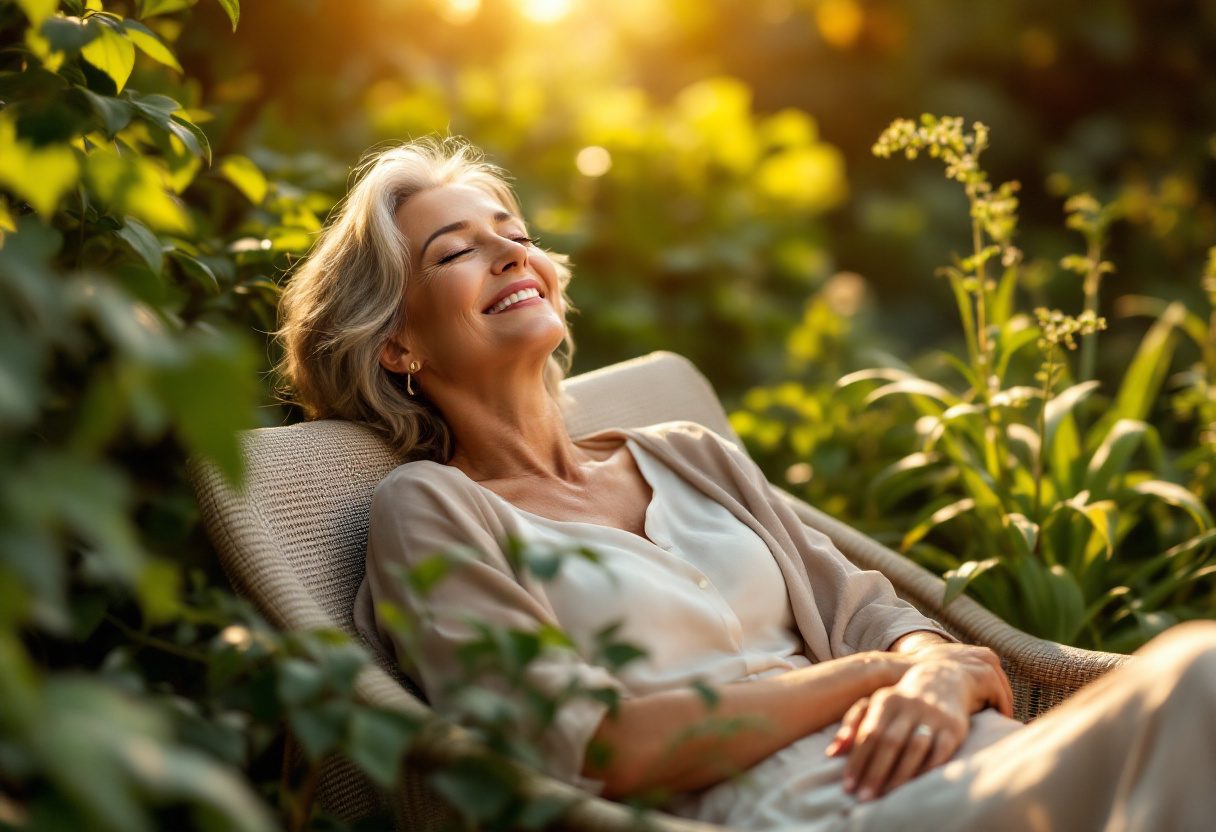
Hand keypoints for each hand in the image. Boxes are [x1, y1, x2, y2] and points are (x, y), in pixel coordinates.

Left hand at [825, 654, 1011, 801]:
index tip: (848, 786)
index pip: (868, 734)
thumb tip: (832, 753)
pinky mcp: (954, 729)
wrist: (943, 682)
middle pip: (890, 742)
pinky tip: (914, 787)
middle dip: (875, 772)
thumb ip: (852, 725)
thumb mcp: (875, 705)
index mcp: (886, 700)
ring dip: (899, 775)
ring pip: (915, 748)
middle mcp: (910, 706)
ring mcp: (933, 717)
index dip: (857, 761)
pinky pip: (940, 753)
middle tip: (863, 798)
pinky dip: (926, 771)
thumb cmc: (900, 701)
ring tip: (885, 795)